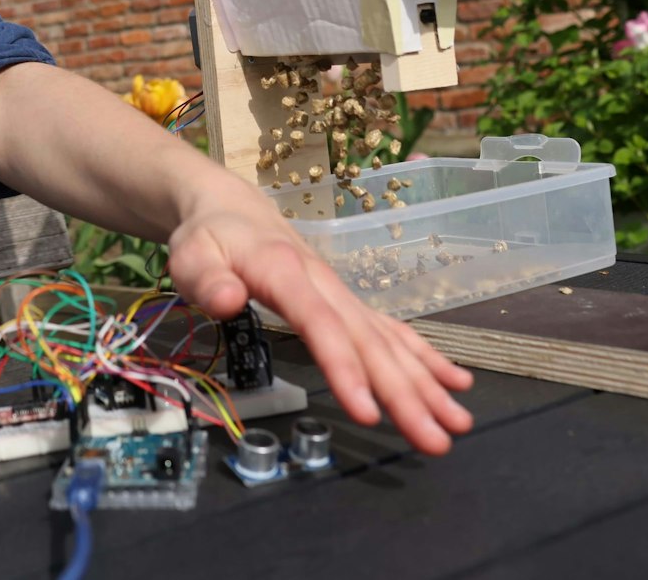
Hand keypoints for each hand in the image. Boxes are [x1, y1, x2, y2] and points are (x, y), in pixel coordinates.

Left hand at [165, 182, 474, 454]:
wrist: (232, 210)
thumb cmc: (210, 238)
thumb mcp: (191, 255)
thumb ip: (206, 279)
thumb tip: (227, 300)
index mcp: (287, 273)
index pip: (323, 325)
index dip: (346, 368)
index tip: (367, 412)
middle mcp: (326, 286)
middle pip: (370, 343)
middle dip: (406, 393)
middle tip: (436, 438)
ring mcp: (342, 296)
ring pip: (390, 342)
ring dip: (426, 384)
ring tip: (456, 422)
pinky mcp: (348, 306)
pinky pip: (392, 333)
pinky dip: (424, 358)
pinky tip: (453, 384)